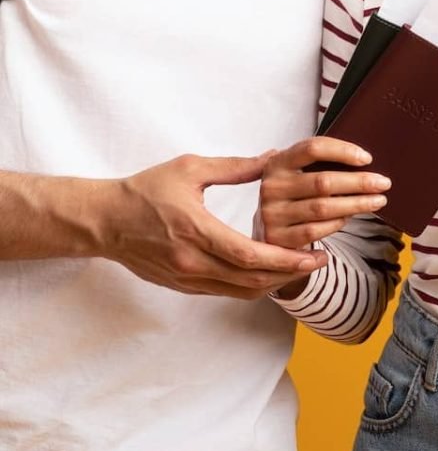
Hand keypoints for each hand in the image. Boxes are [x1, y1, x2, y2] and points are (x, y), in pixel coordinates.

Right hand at [96, 153, 326, 298]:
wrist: (105, 221)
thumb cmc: (145, 190)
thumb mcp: (189, 168)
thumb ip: (234, 167)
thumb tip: (272, 157)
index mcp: (196, 230)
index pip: (249, 255)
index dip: (286, 260)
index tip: (314, 255)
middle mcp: (192, 261)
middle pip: (251, 280)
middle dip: (290, 274)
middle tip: (318, 263)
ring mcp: (186, 278)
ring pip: (240, 291)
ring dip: (273, 283)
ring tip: (300, 268)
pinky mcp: (182, 286)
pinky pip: (225, 292)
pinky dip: (251, 285)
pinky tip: (268, 272)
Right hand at [256, 137, 390, 248]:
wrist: (265, 231)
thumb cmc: (292, 196)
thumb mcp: (296, 174)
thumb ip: (318, 164)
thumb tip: (363, 160)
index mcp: (278, 162)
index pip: (313, 148)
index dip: (342, 151)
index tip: (367, 158)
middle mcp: (272, 186)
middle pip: (323, 181)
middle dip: (359, 182)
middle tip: (384, 183)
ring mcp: (272, 213)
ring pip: (323, 208)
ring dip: (355, 204)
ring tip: (377, 201)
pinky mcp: (278, 238)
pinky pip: (315, 230)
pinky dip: (337, 223)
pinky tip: (350, 218)